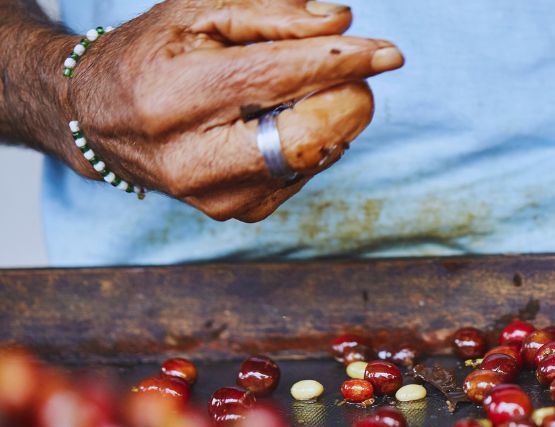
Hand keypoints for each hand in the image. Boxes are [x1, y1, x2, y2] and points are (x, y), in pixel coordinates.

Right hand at [58, 0, 403, 221]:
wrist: (100, 120)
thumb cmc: (155, 55)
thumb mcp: (198, 12)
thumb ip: (270, 13)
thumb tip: (341, 24)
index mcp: (173, 97)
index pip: (275, 78)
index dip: (339, 64)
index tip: (390, 53)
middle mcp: (191, 159)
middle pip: (302, 138)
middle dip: (347, 100)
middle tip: (358, 72)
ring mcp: (216, 197)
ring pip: (310, 159)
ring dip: (332, 119)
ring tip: (307, 91)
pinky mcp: (238, 214)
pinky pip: (303, 173)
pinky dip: (313, 142)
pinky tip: (287, 121)